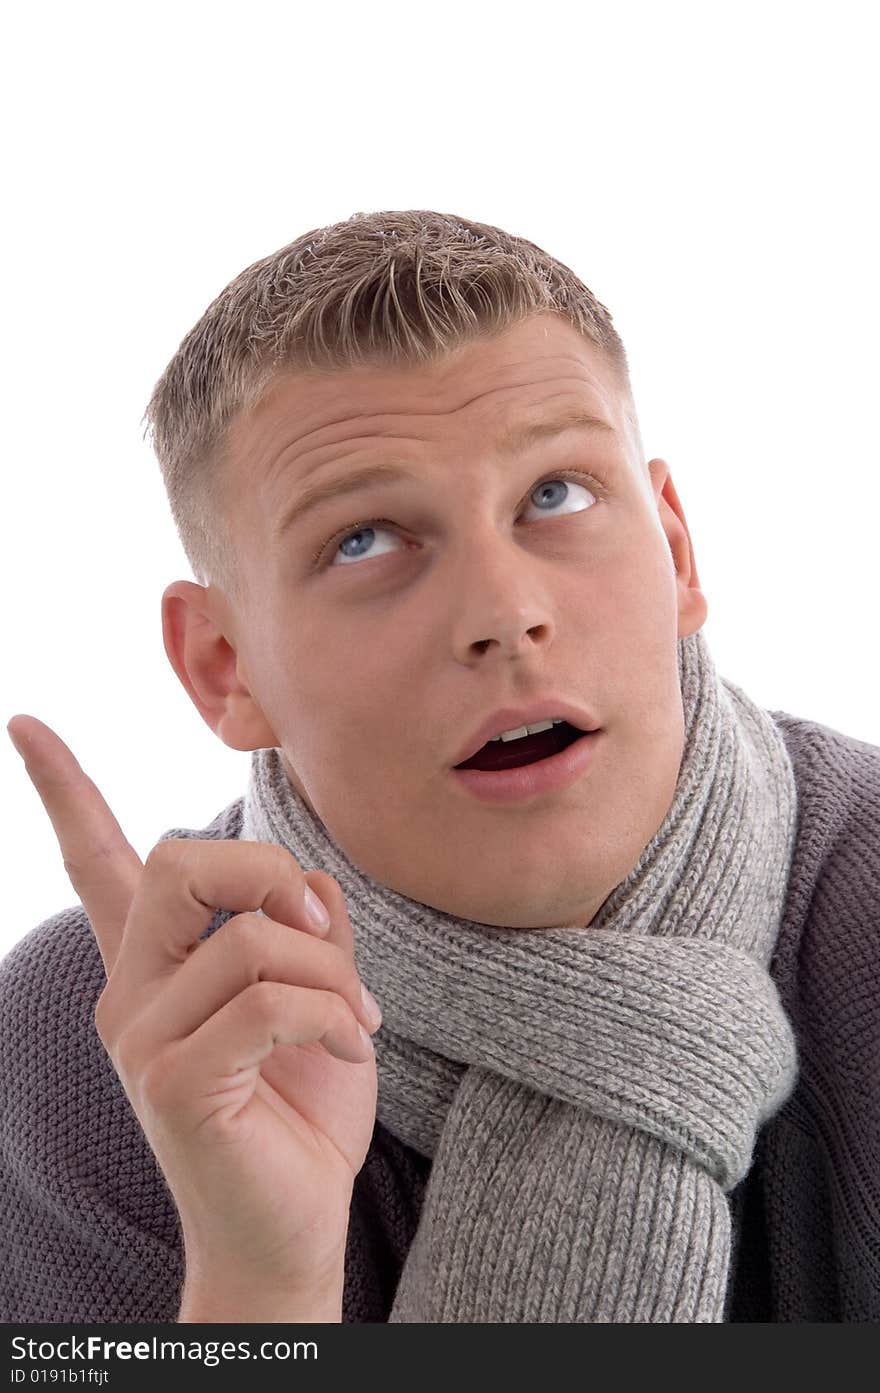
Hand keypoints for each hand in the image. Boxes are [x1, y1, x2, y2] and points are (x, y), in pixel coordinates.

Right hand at [7, 714, 379, 1305]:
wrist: (292, 1228)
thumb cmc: (300, 1111)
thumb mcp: (317, 998)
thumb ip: (307, 931)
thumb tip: (310, 878)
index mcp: (156, 967)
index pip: (97, 862)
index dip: (64, 789)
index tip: (24, 721)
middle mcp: (131, 993)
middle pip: (179, 860)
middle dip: (269, 873)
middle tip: (321, 927)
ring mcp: (142, 1038)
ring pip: (247, 937)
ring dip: (331, 971)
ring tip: (356, 1020)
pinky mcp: (171, 1081)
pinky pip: (267, 1002)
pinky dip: (330, 1016)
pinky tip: (348, 1049)